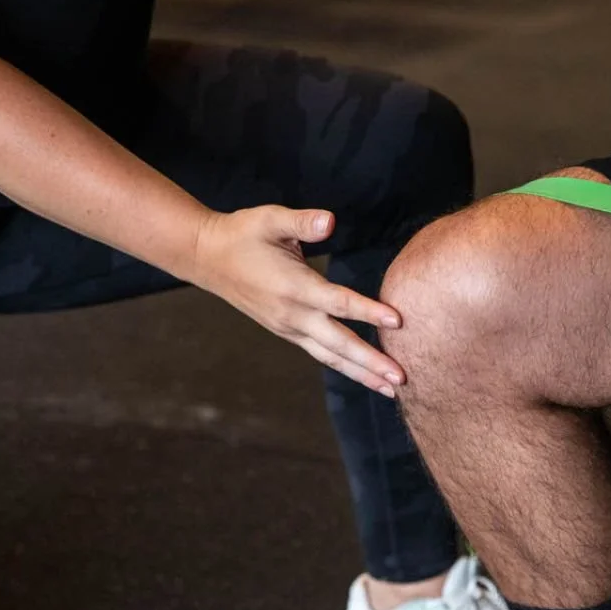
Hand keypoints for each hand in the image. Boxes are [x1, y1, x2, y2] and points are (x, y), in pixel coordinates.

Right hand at [190, 207, 405, 396]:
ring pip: (331, 356)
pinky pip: (321, 353)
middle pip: (339, 344)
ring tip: (391, 390)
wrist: (208, 258)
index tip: (398, 320)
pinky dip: (344, 366)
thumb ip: (302, 222)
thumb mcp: (270, 219)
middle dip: (371, 362)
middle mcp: (293, 314)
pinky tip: (364, 376)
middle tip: (402, 378)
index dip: (369, 311)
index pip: (338, 302)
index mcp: (294, 286)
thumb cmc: (243, 233)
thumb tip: (330, 221)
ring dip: (362, 374)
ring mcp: (289, 327)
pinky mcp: (287, 331)